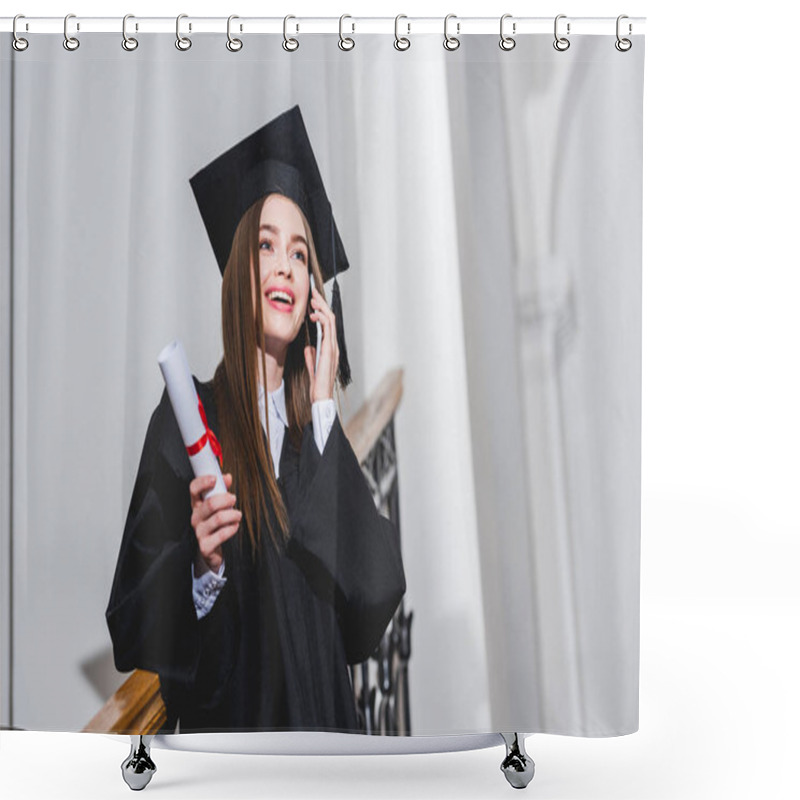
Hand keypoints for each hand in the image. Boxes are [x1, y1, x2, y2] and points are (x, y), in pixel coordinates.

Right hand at [190, 473, 239, 575]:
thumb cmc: (216, 524)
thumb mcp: (219, 506)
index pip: (194, 489)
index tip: (215, 478)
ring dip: (232, 514)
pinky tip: (234, 526)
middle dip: (226, 499)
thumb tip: (227, 477)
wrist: (212, 550)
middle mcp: (196, 517)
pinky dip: (232, 529)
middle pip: (210, 504)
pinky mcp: (205, 546)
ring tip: (237, 515)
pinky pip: (221, 535)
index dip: (203, 482)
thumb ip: (222, 490)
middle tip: (233, 499)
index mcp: (197, 505)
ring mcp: (199, 532)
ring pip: (218, 518)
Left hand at [304, 284, 338, 402]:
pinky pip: (328, 329)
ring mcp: (333, 347)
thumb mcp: (312, 366)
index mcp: (330, 348)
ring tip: (312, 300)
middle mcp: (333, 345)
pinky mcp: (329, 349)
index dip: (321, 311)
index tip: (312, 302)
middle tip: (312, 293)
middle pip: (330, 318)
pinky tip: (313, 315)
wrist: (320, 396)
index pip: (328, 325)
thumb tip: (309, 347)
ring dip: (321, 308)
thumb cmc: (318, 384)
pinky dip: (321, 319)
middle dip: (321, 304)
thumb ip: (311, 356)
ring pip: (331, 320)